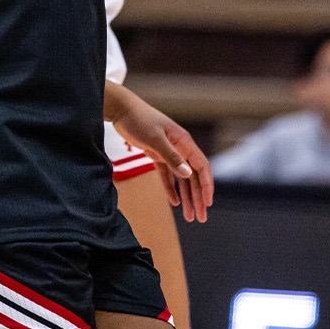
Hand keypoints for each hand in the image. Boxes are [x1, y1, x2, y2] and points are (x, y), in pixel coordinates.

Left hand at [108, 86, 214, 222]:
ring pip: (182, 179)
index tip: (208, 203)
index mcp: (184, 142)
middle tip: (201, 218)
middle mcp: (180, 148)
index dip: (207, 185)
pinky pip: (167, 176)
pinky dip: (171, 189)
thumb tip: (188, 174)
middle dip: (198, 198)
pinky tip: (174, 203)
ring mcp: (168, 152)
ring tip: (190, 216)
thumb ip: (171, 156)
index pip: (202, 166)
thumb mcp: (155, 138)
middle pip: (193, 177)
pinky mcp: (156, 155)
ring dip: (187, 197)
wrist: (121, 110)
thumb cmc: (139, 120)